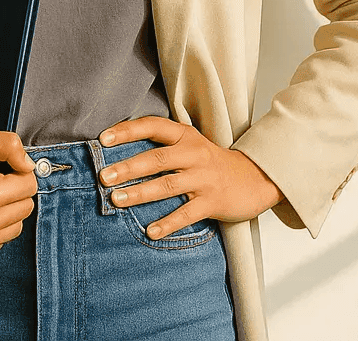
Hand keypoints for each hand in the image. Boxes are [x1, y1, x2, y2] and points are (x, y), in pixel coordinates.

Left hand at [98, 116, 283, 238]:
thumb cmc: (211, 162)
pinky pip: (187, 214)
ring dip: (140, 194)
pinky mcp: (213, 202)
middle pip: (157, 159)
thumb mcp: (190, 144)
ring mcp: (204, 179)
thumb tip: (119, 153)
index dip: (127, 131)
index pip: (153, 126)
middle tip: (104, 176)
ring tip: (117, 200)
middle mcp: (194, 154)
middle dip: (128, 168)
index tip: (103, 139)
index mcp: (186, 136)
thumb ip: (162, 145)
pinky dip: (168, 223)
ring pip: (168, 185)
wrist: (254, 178)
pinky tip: (151, 231)